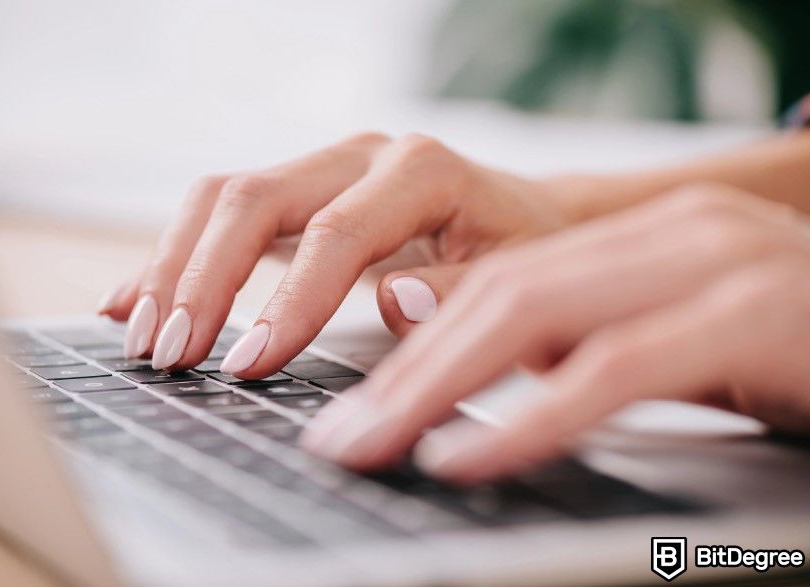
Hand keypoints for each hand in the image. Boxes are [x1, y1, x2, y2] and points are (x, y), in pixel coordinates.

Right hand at [98, 133, 571, 373]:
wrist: (526, 218)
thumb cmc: (523, 253)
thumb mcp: (517, 282)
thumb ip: (459, 293)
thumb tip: (391, 300)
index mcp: (421, 172)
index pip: (336, 234)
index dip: (287, 302)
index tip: (247, 367)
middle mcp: (362, 156)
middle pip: (256, 199)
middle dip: (203, 279)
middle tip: (171, 354)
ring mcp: (325, 168)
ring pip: (224, 197)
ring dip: (174, 265)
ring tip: (142, 335)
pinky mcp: (302, 192)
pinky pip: (222, 212)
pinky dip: (175, 255)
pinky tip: (133, 296)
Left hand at [301, 184, 809, 482]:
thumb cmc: (795, 360)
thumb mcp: (669, 349)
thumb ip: (575, 342)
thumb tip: (454, 347)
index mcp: (641, 240)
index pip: (498, 283)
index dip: (415, 346)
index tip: (353, 407)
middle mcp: (670, 236)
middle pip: (500, 296)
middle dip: (407, 374)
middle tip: (340, 439)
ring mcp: (716, 265)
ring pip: (538, 316)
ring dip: (439, 390)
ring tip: (371, 446)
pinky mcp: (754, 315)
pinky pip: (617, 368)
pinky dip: (532, 416)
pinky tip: (466, 458)